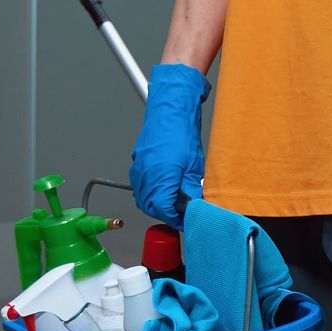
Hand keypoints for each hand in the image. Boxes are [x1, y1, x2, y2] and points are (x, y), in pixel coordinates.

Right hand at [131, 63, 208, 224]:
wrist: (170, 111)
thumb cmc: (182, 133)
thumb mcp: (194, 166)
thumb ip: (192, 190)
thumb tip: (194, 206)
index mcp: (161, 177)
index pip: (163, 209)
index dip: (175, 218)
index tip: (185, 219)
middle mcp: (146, 175)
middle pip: (150, 206)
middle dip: (165, 213)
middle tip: (181, 213)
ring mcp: (138, 169)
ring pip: (143, 198)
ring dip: (157, 204)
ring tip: (174, 202)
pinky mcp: (137, 164)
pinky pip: (140, 186)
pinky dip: (150, 193)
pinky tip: (164, 189)